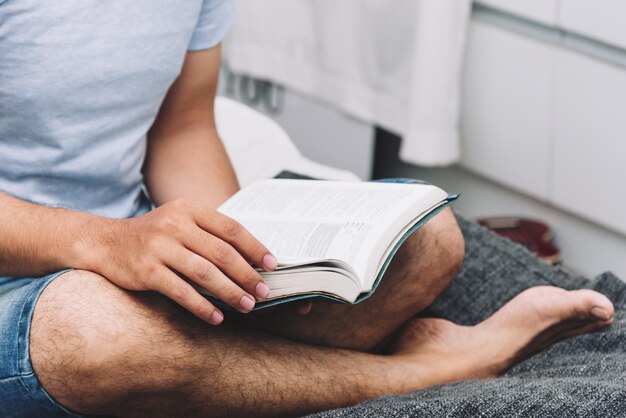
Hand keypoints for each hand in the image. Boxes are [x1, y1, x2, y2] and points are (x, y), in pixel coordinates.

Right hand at [86, 199, 276, 324]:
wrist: (104, 242)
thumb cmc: (152, 236)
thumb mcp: (180, 222)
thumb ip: (209, 234)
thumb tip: (251, 259)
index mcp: (189, 209)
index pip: (231, 228)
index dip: (255, 248)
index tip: (272, 265)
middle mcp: (175, 224)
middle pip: (222, 252)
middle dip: (247, 275)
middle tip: (263, 292)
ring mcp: (159, 247)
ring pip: (205, 273)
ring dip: (230, 292)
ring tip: (246, 306)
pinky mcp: (146, 271)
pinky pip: (181, 292)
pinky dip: (202, 307)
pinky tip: (217, 318)